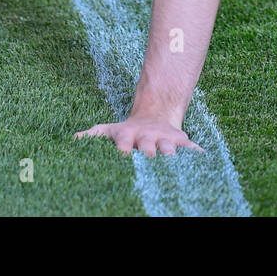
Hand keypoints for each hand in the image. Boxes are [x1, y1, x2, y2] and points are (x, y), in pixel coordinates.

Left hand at [75, 114, 203, 157]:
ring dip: (172, 153)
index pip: (124, 143)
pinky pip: (191, 148)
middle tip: (150, 157)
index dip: (124, 149)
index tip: (123, 156)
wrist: (155, 115)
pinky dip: (197, 154)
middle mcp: (148, 137)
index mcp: (129, 136)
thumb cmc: (127, 131)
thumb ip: (91, 137)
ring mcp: (165, 139)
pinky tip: (204, 160)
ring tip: (175, 160)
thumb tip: (72, 141)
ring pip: (170, 147)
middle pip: (149, 146)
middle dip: (150, 152)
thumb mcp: (108, 130)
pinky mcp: (181, 142)